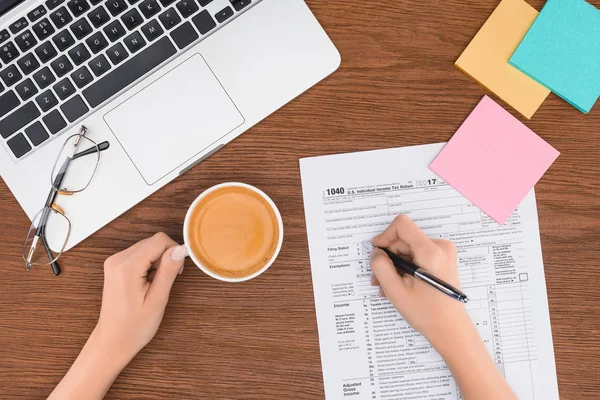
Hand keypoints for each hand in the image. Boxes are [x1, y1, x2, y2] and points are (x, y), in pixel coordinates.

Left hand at [49, 233, 187, 399]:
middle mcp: (117, 259)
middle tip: (167, 281)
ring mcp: (114, 262)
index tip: (177, 272)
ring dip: (157, 261)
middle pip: (152, 242)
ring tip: (156, 284)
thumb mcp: (157, 300)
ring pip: (147, 247)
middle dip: (166, 256)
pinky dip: (149, 264)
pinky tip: (148, 282)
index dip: (174, 251)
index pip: (159, 240)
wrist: (112, 341)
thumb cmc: (135, 326)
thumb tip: (180, 249)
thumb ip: (168, 271)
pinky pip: (139, 254)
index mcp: (127, 267)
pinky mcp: (115, 266)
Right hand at [369, 215, 468, 346]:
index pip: (402, 225)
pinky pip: (416, 256)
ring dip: (395, 265)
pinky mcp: (442, 260)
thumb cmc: (427, 313)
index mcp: (431, 252)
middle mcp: (440, 247)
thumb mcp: (396, 290)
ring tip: (386, 286)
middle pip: (404, 239)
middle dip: (388, 257)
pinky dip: (405, 267)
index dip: (384, 236)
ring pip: (408, 249)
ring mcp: (443, 253)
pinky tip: (398, 285)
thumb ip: (381, 266)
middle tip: (378, 279)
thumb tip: (376, 252)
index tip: (376, 252)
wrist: (451, 330)